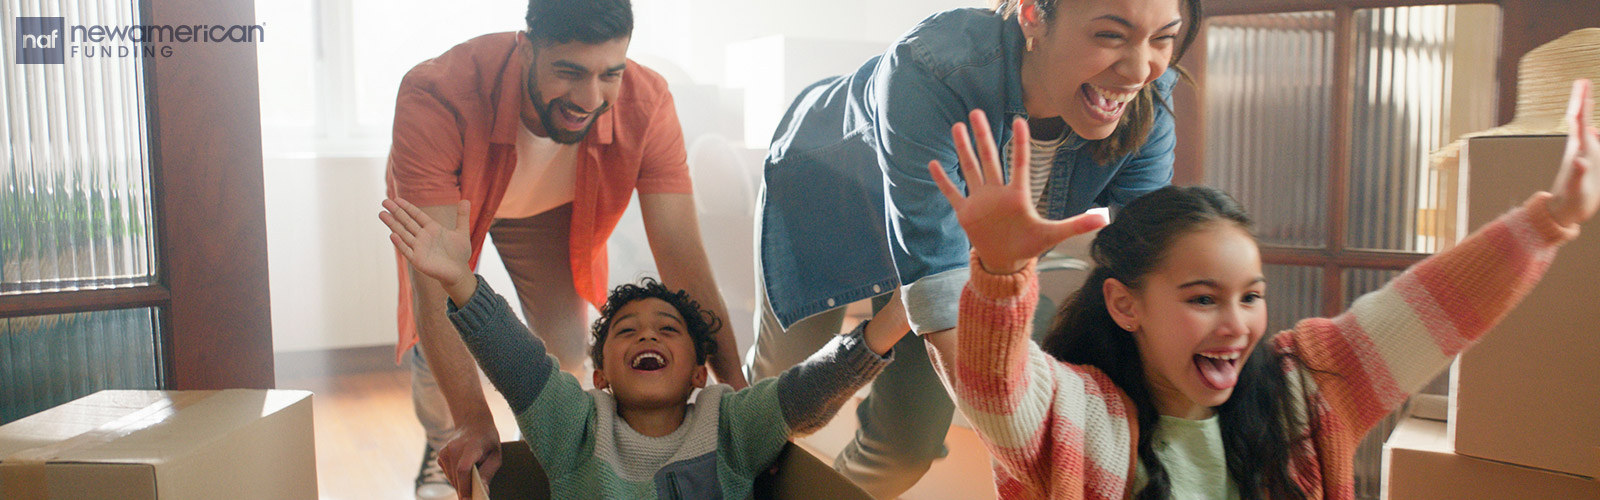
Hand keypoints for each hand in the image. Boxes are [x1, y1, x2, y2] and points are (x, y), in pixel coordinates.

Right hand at [381, 198, 473, 291]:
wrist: (459, 272)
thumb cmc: (459, 253)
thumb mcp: (462, 232)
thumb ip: (462, 217)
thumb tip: (466, 200)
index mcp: (432, 229)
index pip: (416, 215)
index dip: (407, 207)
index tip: (396, 199)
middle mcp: (423, 237)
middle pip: (407, 222)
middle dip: (396, 212)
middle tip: (384, 201)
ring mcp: (419, 248)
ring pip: (403, 234)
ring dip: (393, 224)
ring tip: (382, 214)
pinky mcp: (418, 260)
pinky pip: (407, 250)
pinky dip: (400, 243)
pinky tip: (392, 235)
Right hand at [438, 421, 501, 499]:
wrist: (473, 423)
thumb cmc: (487, 440)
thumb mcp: (496, 455)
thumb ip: (488, 473)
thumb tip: (483, 491)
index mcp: (471, 446)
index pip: (463, 469)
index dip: (465, 486)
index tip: (469, 499)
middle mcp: (454, 448)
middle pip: (457, 477)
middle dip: (466, 491)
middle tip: (475, 497)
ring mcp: (444, 452)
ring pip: (452, 478)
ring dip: (462, 485)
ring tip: (473, 480)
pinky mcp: (440, 456)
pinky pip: (448, 475)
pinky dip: (457, 478)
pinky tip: (466, 472)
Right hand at [929, 109, 1108, 273]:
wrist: (1005, 261)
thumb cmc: (1029, 245)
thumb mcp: (1053, 235)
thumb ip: (1076, 225)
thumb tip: (1105, 219)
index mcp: (1017, 195)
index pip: (1020, 163)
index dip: (1020, 142)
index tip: (1019, 120)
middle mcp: (997, 192)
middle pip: (989, 158)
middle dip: (982, 136)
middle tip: (976, 112)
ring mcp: (979, 201)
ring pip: (970, 169)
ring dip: (963, 149)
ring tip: (957, 126)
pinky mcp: (965, 213)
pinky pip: (952, 192)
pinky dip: (942, 180)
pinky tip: (933, 164)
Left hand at [1549, 79, 1599, 226]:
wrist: (1564, 212)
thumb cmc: (1570, 201)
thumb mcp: (1575, 188)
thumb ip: (1577, 173)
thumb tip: (1580, 160)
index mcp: (1578, 150)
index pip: (1580, 121)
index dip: (1582, 102)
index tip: (1583, 83)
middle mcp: (1579, 149)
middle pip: (1580, 120)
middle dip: (1581, 100)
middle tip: (1582, 82)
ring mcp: (1582, 155)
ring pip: (1585, 129)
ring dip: (1585, 112)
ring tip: (1584, 98)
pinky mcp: (1586, 164)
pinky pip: (1591, 143)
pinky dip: (1593, 133)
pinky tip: (1595, 131)